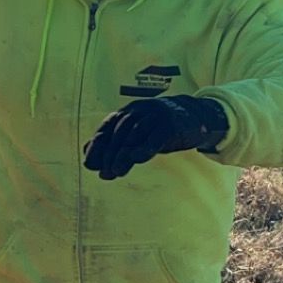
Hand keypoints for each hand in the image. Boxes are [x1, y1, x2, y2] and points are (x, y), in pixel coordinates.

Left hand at [83, 95, 227, 179]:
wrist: (195, 117)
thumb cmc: (160, 128)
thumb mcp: (135, 133)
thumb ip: (113, 142)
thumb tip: (86, 156)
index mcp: (129, 110)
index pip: (108, 126)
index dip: (97, 145)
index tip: (89, 164)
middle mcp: (140, 109)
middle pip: (119, 132)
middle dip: (109, 154)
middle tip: (104, 173)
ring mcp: (156, 114)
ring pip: (135, 134)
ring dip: (123, 154)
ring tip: (116, 172)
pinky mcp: (172, 124)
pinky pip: (156, 136)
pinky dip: (145, 147)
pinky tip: (137, 159)